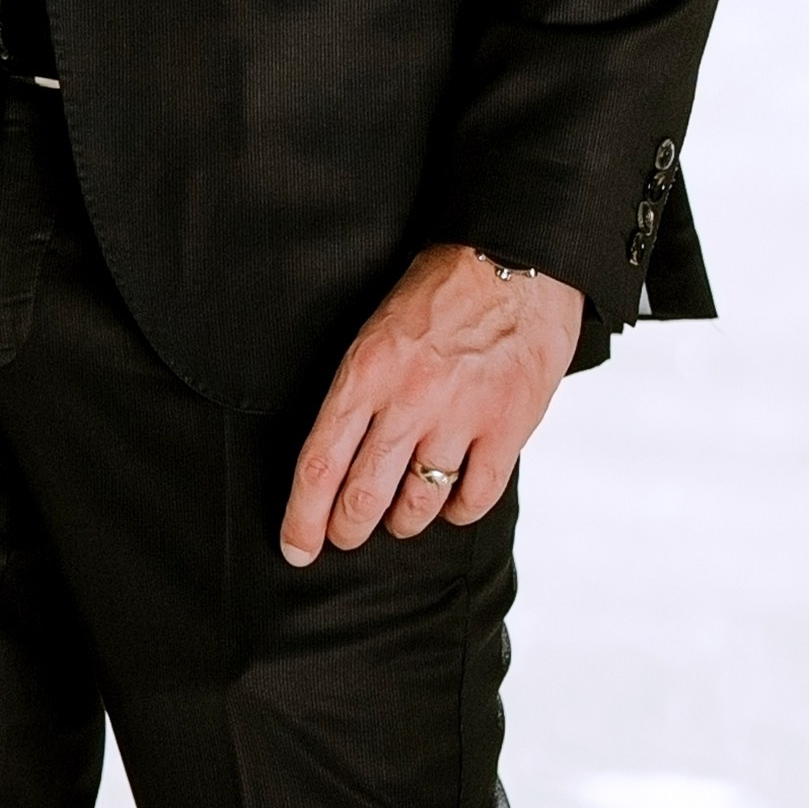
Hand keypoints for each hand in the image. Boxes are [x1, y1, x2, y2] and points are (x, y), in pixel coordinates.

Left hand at [280, 244, 582, 566]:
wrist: (513, 260)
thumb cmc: (440, 290)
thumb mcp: (377, 326)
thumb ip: (362, 387)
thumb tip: (339, 449)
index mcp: (366, 369)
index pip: (320, 461)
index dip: (303, 516)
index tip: (295, 547)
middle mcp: (408, 399)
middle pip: (363, 495)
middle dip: (346, 529)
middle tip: (342, 538)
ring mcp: (460, 417)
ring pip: (418, 506)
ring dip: (402, 524)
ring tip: (396, 521)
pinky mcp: (506, 428)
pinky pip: (474, 499)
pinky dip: (457, 512)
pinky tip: (450, 503)